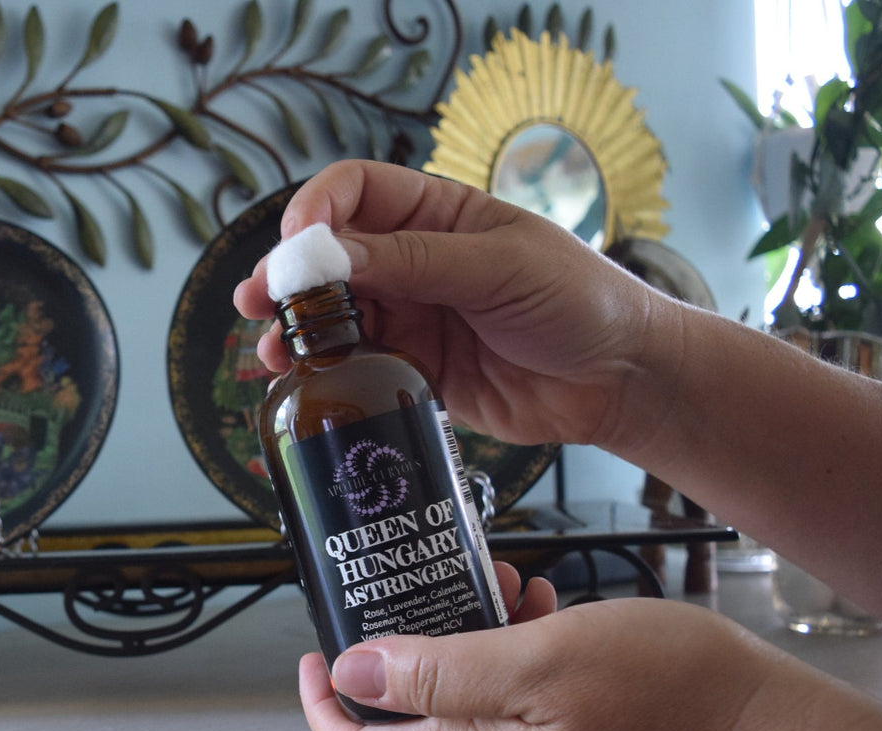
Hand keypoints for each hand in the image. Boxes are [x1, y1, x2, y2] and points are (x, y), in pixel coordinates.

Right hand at [233, 160, 679, 449]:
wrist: (622, 380)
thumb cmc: (578, 302)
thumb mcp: (500, 267)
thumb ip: (416, 262)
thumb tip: (332, 255)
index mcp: (439, 215)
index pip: (358, 192)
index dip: (317, 210)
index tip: (296, 247)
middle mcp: (418, 263)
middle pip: (332, 260)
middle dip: (289, 278)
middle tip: (258, 302)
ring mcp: (416, 319)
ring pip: (337, 319)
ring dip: (298, 333)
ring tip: (270, 354)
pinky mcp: (418, 373)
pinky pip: (360, 370)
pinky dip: (328, 377)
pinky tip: (302, 385)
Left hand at [301, 587, 832, 730]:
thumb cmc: (670, 694)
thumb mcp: (536, 663)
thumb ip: (438, 673)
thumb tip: (352, 676)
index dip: (324, 710)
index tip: (313, 655)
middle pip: (411, 716)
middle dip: (403, 646)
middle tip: (424, 589)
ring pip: (466, 691)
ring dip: (464, 629)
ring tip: (502, 579)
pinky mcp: (577, 728)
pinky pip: (518, 685)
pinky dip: (515, 636)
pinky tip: (543, 600)